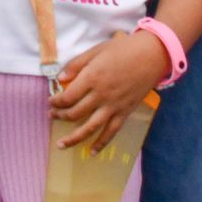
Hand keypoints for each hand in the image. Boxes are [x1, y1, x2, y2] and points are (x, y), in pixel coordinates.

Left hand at [49, 31, 169, 152]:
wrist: (151, 56)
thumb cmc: (123, 49)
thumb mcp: (97, 50)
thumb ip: (77, 64)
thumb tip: (60, 78)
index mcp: (92, 77)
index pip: (68, 96)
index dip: (56, 101)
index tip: (51, 102)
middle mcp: (101, 95)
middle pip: (76, 113)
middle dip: (60, 116)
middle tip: (52, 116)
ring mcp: (113, 106)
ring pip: (90, 128)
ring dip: (74, 138)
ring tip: (61, 144)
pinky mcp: (124, 113)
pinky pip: (111, 132)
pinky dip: (101, 144)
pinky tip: (91, 152)